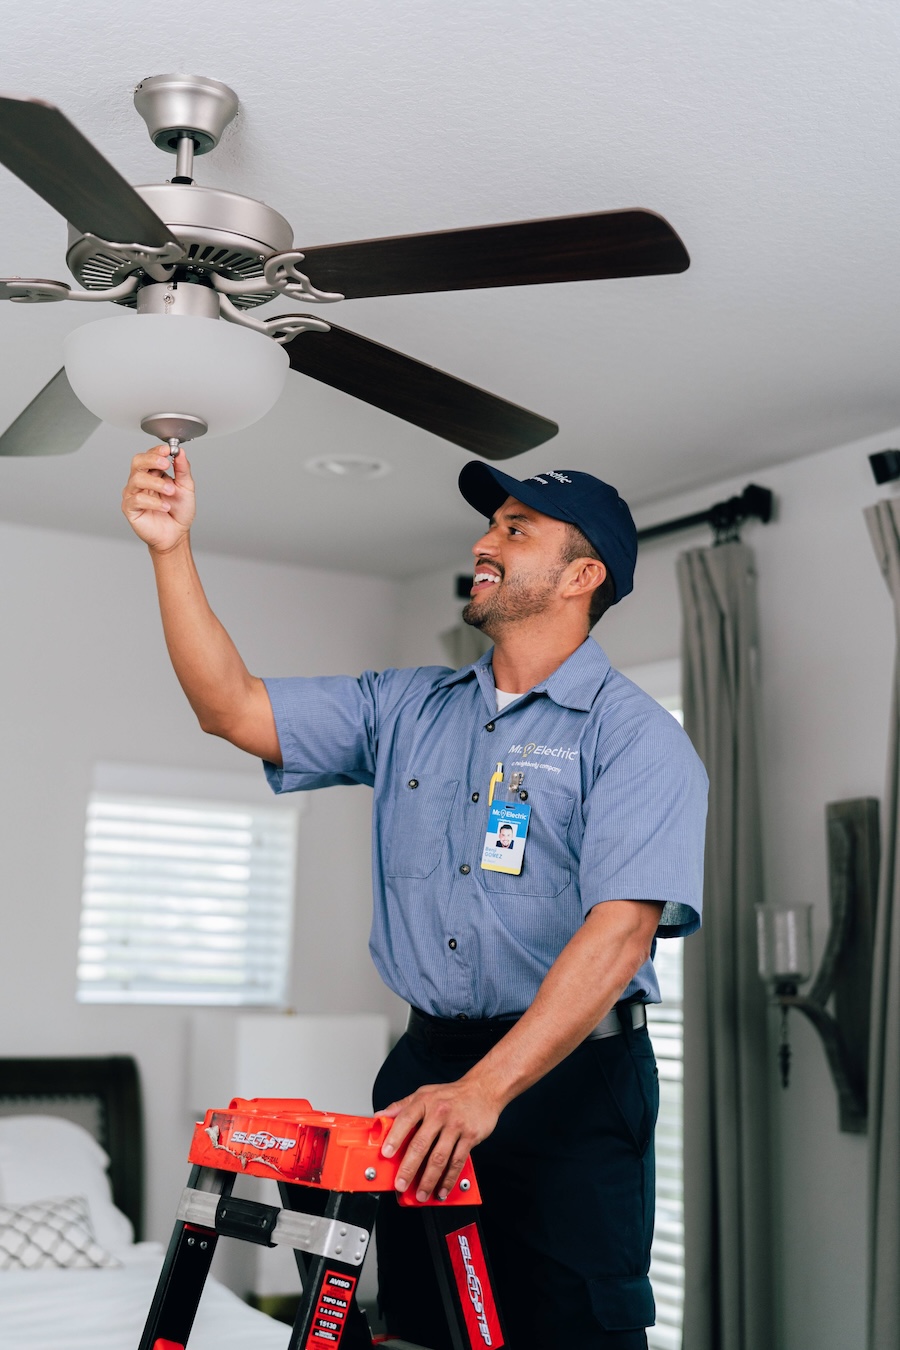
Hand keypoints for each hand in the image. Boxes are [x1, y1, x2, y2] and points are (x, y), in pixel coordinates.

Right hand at [121, 446, 195, 551]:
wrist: (177, 534)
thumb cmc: (179, 512)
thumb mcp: (186, 487)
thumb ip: (182, 469)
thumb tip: (180, 452)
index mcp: (153, 473)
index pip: (149, 455)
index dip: (157, 451)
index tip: (168, 449)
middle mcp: (141, 481)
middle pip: (137, 462)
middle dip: (151, 460)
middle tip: (166, 464)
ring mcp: (133, 494)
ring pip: (137, 479)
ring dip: (156, 483)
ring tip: (171, 492)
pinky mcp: (130, 508)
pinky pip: (136, 499)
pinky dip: (153, 501)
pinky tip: (165, 506)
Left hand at [380, 1077, 501, 1202]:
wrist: (483, 1090)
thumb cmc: (451, 1094)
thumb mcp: (424, 1093)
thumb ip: (402, 1106)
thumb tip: (380, 1116)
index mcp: (424, 1102)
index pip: (405, 1119)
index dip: (394, 1137)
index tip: (386, 1154)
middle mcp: (439, 1113)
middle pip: (421, 1144)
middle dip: (409, 1168)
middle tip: (400, 1184)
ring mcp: (456, 1125)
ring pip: (439, 1157)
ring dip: (428, 1179)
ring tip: (421, 1194)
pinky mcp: (470, 1136)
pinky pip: (457, 1161)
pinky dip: (449, 1179)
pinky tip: (442, 1189)